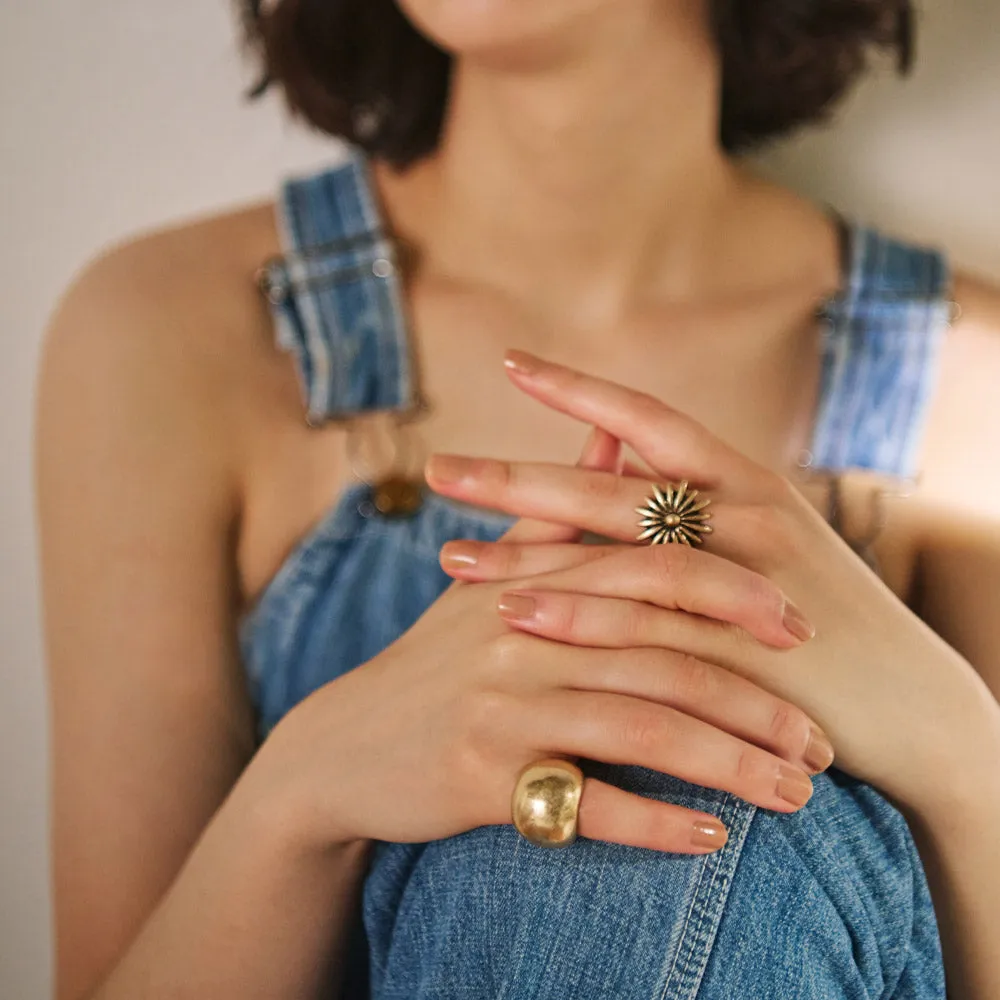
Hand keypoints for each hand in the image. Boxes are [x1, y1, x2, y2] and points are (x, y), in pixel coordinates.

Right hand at [255, 428, 832, 856]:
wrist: (346, 743)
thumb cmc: (435, 659)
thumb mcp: (488, 579)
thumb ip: (557, 512)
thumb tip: (613, 431)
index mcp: (533, 580)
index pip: (650, 572)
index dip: (733, 597)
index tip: (802, 631)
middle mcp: (518, 632)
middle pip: (661, 654)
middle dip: (753, 700)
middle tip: (818, 740)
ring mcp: (499, 703)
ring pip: (640, 727)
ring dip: (728, 765)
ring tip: (794, 795)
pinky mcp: (482, 775)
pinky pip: (587, 804)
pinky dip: (656, 823)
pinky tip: (712, 838)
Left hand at [425, 350, 999, 820]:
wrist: (910, 707)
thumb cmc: (820, 624)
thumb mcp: (760, 551)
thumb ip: (693, 515)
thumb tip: (617, 477)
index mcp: (747, 483)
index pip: (653, 419)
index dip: (582, 389)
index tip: (513, 362)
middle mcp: (747, 516)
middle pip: (614, 486)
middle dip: (519, 479)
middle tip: (437, 470)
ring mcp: (747, 579)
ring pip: (620, 554)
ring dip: (529, 552)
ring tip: (448, 556)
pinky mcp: (746, 647)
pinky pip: (647, 624)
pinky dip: (581, 615)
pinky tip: (514, 613)